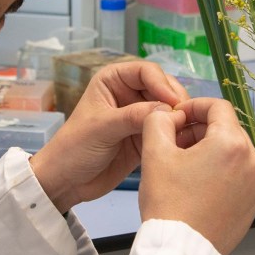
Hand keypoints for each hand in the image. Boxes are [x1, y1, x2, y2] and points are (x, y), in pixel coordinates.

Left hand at [29, 61, 188, 211]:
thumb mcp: (101, 128)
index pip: (146, 71)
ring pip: (169, 108)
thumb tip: (167, 109)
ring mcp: (139, 115)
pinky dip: (177, 132)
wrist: (66, 182)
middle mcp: (129, 93)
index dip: (162, 83)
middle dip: (175, 99)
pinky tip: (185, 140)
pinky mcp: (146, 136)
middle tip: (185, 117)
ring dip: (179, 116)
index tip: (173, 102)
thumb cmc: (74, 148)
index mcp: (113, 80)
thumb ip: (133, 116)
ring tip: (188, 129)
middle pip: (163, 87)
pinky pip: (168, 129)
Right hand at [139, 97, 254, 254]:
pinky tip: (198, 184)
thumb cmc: (168, 202)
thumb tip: (170, 115)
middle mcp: (253, 160)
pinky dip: (221, 170)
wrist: (181, 252)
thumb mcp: (155, 153)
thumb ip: (159, 121)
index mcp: (232, 143)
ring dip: (211, 150)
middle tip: (174, 142)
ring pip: (234, 152)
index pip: (218, 106)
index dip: (194, 106)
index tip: (177, 118)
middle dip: (200, 129)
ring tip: (184, 165)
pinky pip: (239, 174)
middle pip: (227, 129)